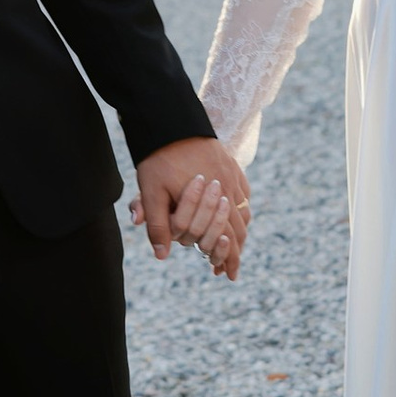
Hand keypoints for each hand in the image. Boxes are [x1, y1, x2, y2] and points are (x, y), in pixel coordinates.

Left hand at [132, 137, 250, 277]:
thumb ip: (158, 224)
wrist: (171, 121)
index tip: (227, 276)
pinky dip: (241, 208)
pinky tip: (235, 214)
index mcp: (210, 199)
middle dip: (236, 250)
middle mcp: (226, 189)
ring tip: (234, 245)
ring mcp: (232, 175)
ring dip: (239, 231)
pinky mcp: (230, 164)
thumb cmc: (159, 158)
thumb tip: (162, 255)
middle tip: (231, 268)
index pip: (226, 237)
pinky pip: (243, 192)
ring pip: (243, 211)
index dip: (228, 259)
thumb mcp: (152, 192)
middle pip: (239, 228)